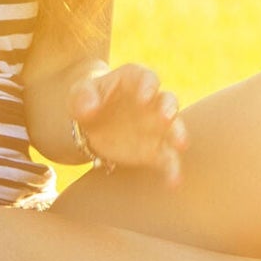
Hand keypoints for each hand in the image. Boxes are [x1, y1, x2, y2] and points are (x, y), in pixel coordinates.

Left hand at [69, 64, 187, 186]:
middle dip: (169, 108)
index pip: (146, 78)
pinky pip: (168, 159)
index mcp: (134, 81)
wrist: (92, 123)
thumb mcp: (80, 94)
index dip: (148, 85)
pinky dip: (172, 169)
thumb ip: (84, 97)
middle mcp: (152, 101)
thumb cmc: (88, 100)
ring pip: (174, 128)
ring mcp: (156, 126)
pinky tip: (173, 182)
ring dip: (178, 134)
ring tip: (180, 145)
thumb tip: (90, 108)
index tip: (144, 96)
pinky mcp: (155, 149)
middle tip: (166, 118)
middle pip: (167, 100)